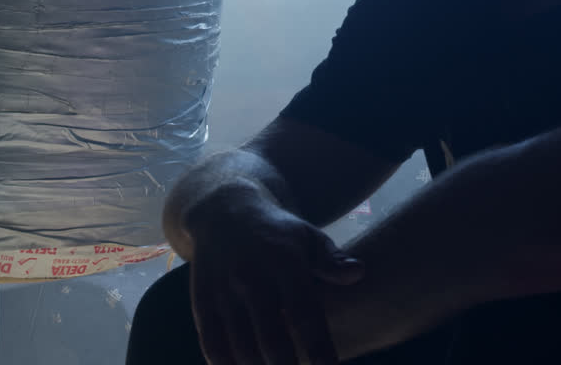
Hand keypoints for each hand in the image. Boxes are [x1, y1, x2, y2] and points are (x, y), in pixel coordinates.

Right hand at [184, 186, 365, 364]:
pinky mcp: (201, 302)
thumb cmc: (278, 233)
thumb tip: (358, 272)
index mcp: (284, 262)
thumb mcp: (308, 237)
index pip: (305, 313)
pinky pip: (212, 343)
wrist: (224, 213)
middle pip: (271, 338)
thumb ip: (331, 260)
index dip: (319, 347)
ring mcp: (223, 291)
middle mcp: (252, 277)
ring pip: (241, 347)